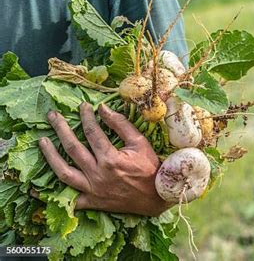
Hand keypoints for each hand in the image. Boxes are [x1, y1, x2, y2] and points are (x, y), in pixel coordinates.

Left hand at [39, 102, 171, 216]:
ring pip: (64, 172)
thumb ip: (121, 124)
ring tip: (42, 141)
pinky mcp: (93, 202)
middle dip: (61, 129)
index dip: (86, 116)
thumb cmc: (150, 167)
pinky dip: (60, 192)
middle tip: (53, 116)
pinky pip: (71, 199)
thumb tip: (103, 108)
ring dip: (50, 156)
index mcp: (110, 159)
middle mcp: (98, 174)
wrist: (156, 196)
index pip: (92, 132)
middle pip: (72, 148)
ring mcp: (93, 190)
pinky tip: (46, 183)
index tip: (83, 106)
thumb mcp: (140, 142)